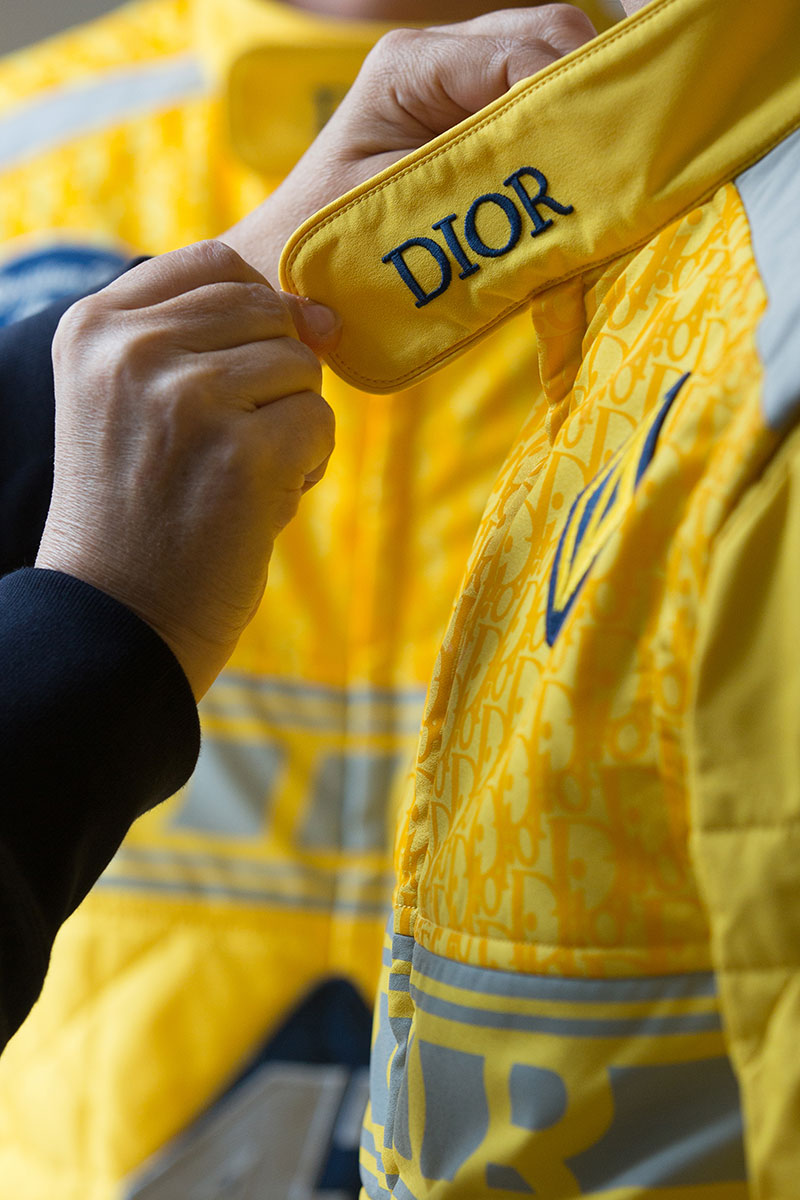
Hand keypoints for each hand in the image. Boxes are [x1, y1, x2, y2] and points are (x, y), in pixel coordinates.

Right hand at [35, 242, 336, 698]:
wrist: (118, 614)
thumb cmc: (138, 506)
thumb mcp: (130, 398)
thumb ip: (207, 337)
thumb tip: (325, 314)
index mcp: (94, 326)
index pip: (214, 265)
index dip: (256, 312)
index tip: (244, 372)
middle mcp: (134, 350)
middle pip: (267, 312)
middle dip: (272, 377)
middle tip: (230, 442)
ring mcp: (189, 397)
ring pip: (300, 366)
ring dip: (289, 424)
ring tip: (238, 475)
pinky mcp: (243, 453)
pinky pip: (320, 423)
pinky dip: (306, 466)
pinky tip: (259, 503)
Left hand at [222, 5, 595, 282]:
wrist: (284, 273)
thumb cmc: (325, 257)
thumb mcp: (402, 228)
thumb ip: (480, 193)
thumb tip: (568, 184)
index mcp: (411, 66)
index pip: (524, 52)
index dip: (575, 99)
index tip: (607, 163)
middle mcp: (438, 56)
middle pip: (552, 36)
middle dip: (596, 94)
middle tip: (629, 165)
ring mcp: (456, 79)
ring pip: (557, 60)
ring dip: (588, 111)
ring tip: (612, 172)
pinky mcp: (470, 112)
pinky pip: (540, 97)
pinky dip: (572, 130)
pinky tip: (585, 172)